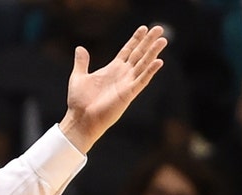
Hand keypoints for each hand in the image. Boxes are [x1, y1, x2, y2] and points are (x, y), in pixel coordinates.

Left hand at [58, 25, 166, 152]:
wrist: (80, 119)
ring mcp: (126, 84)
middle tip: (159, 29)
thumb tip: (80, 48)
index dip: (136, 40)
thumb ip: (82, 62)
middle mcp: (122, 75)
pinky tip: (158, 61)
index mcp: (112, 69)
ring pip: (143, 64)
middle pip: (139, 54)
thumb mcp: (78, 77)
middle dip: (148, 42)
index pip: (127, 51)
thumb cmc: (79, 102)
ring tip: (163, 40)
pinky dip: (150, 71)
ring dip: (153, 53)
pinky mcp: (128, 94)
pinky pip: (141, 80)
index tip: (144, 28)